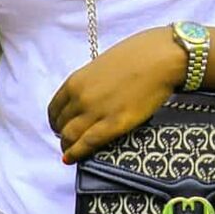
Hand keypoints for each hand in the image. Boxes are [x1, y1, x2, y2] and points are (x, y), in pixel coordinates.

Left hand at [47, 26, 186, 163]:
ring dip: (67, 146)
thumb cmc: (137, 54)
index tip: (60, 124)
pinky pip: (87, 144)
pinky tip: (70, 159)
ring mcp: (95, 112)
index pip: (54, 107)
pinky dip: (75, 154)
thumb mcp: (102, 64)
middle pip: (61, 124)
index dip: (56, 119)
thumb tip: (88, 94)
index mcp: (76, 80)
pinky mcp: (113, 125)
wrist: (160, 58)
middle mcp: (80, 97)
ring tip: (69, 151)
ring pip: (70, 137)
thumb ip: (90, 81)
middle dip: (62, 133)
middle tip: (68, 139)